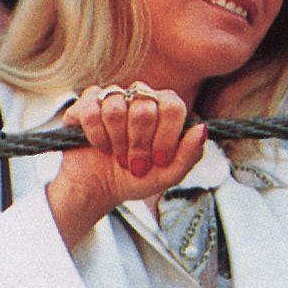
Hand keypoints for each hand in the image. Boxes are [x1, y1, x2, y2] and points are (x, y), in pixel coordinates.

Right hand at [47, 83, 206, 245]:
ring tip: (118, 156)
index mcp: (164, 109)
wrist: (100, 189)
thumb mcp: (169, 174)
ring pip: (116, 107)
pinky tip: (101, 147)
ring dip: (118, 141)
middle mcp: (139, 97)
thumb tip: (202, 128)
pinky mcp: (85, 104)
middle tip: (136, 163)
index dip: (167, 135)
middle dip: (140, 144)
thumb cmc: (137, 178)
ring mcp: (112, 98)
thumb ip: (190, 153)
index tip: (159, 159)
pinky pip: (91, 109)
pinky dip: (97, 135)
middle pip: (144, 108)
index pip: (173, 105)